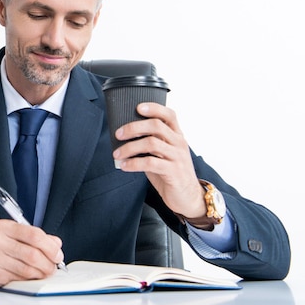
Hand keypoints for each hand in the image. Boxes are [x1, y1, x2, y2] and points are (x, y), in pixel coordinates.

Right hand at [0, 219, 64, 288]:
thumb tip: (56, 244)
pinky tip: (29, 277)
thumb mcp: (10, 234)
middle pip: (33, 254)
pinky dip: (28, 279)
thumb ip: (33, 237)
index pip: (34, 235)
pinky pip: (17, 278)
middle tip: (53, 267)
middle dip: (48, 263)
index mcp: (5, 227)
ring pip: (27, 269)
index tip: (57, 254)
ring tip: (43, 273)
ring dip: (40, 273)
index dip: (50, 247)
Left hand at [112, 102, 206, 218]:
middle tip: (118, 134)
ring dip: (129, 147)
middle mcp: (179, 143)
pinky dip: (133, 163)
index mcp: (177, 136)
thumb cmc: (171, 173)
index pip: (169, 115)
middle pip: (156, 126)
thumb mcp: (162, 154)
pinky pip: (150, 163)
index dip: (154, 108)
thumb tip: (124, 137)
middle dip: (134, 127)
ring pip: (151, 143)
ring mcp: (177, 157)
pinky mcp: (173, 172)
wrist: (188, 197)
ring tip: (117, 153)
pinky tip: (124, 166)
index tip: (137, 107)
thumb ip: (149, 144)